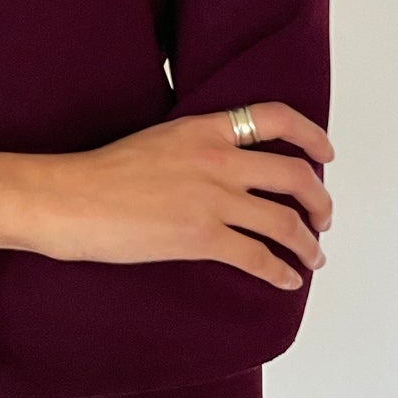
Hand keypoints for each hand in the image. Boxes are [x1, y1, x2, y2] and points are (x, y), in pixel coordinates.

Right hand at [32, 101, 332, 289]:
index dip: (310, 135)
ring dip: (307, 243)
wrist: (71, 199)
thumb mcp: (158, 140)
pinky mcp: (201, 237)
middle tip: (322, 218)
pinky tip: (286, 279)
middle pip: (294, 174)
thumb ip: (197, 145)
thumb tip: (226, 165)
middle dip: (319, 200)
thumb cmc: (103, 173)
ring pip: (284, 221)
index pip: (274, 117)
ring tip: (312, 256)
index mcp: (204, 129)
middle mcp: (217, 159)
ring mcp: (212, 199)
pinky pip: (257, 257)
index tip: (325, 154)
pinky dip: (280, 271)